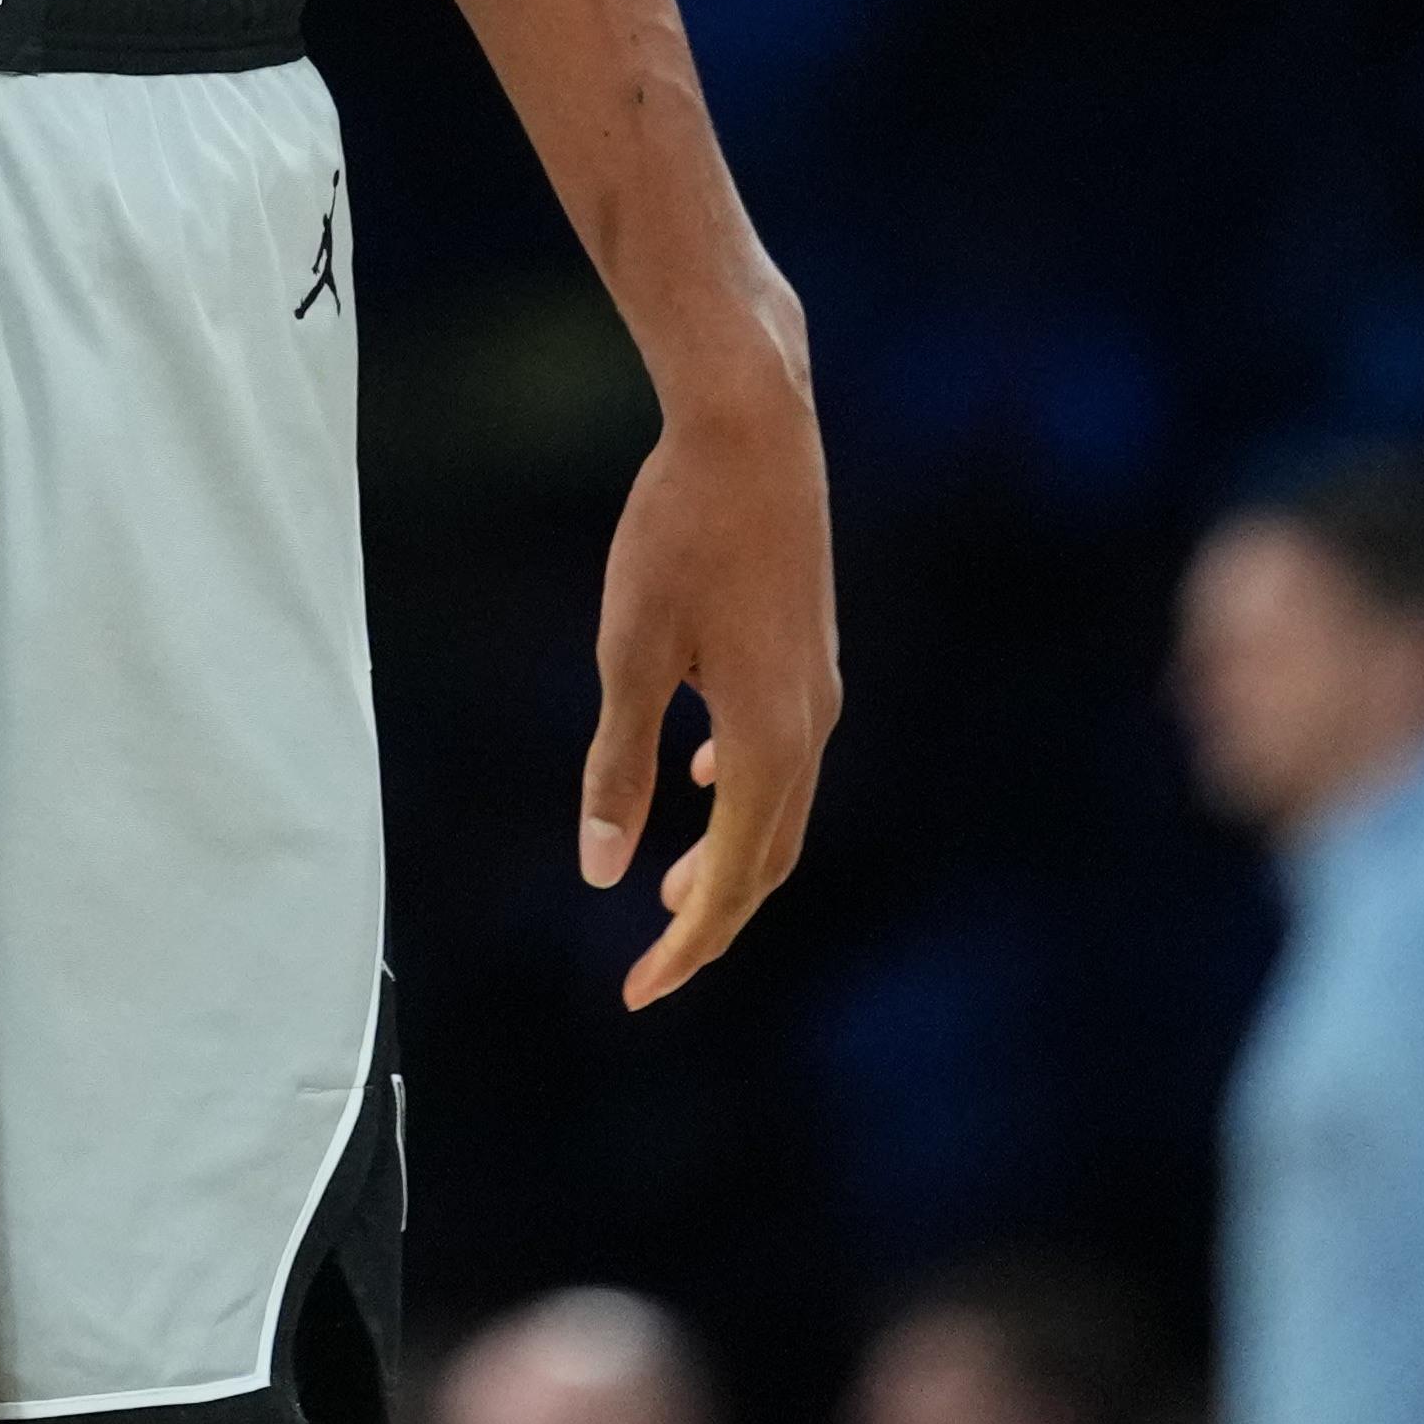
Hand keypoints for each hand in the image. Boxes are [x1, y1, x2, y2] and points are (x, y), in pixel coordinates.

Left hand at [573, 305, 834, 1008]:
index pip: (732, 882)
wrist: (753, 428)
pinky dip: (744, 793)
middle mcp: (811, 726)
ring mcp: (819, 687)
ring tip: (673, 893)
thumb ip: (617, 763)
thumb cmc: (679, 531)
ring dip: (730, 859)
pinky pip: (784, 752)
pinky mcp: (810, 651)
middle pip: (769, 860)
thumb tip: (604, 870)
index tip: (638, 995)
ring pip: (781, 807)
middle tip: (653, 970)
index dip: (686, 949)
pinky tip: (702, 778)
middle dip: (712, 922)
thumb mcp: (630, 650)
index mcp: (769, 741)